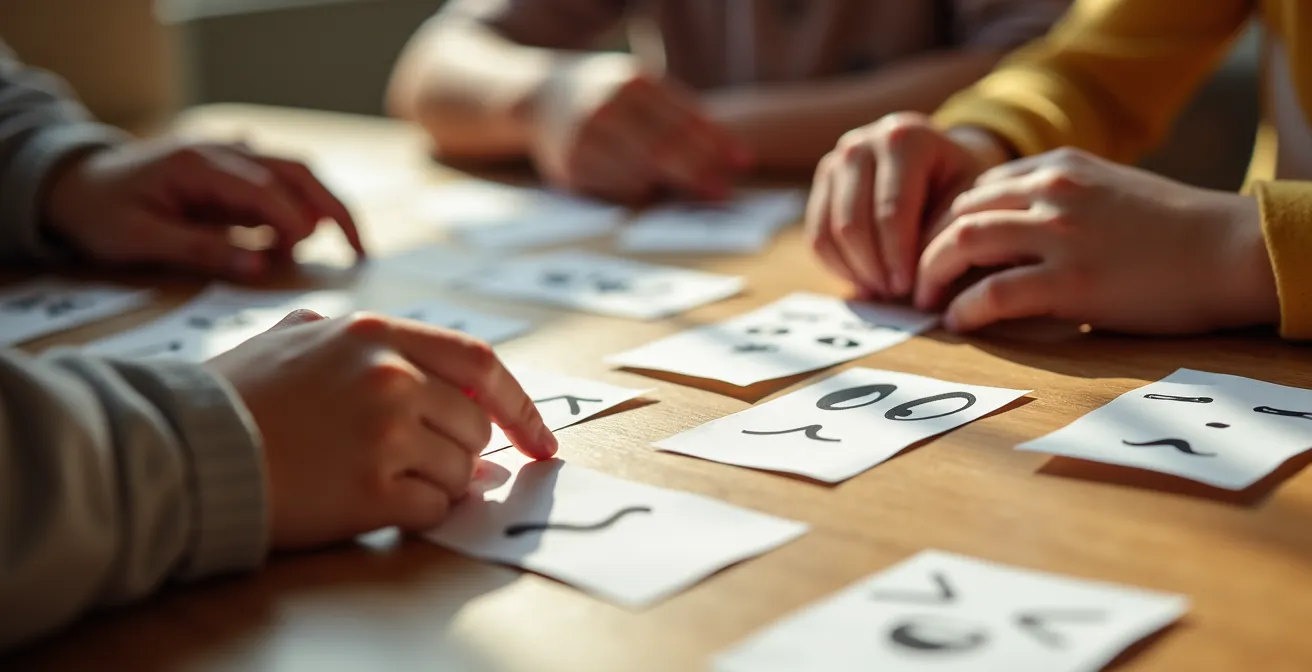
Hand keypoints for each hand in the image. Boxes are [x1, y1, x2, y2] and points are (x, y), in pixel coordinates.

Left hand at [42, 138, 364, 279]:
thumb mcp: (141, 239)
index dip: (293, 221)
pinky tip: (292, 244)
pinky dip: (300, 210)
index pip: (267, 187)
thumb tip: (260, 270)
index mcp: (201, 162)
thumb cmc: (102, 212)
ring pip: (298, 173)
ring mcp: (234, 157)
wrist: (75, 182)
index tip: (304, 254)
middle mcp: (226, 151)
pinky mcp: (236, 171)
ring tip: (334, 251)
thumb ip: (202, 250)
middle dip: (335, 210)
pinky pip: (282, 184)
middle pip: (299, 171)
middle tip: (360, 252)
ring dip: (321, 210)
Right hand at [207, 310, 556, 548]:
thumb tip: (424, 372)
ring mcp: (385, 432)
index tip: (539, 439)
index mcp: (378, 334)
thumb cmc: (237, 396)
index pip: (481, 364)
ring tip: (375, 478)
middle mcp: (391, 376)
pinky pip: (433, 510)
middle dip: (461, 453)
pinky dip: (418, 514)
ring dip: (434, 485)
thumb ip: (361, 341)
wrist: (186, 451)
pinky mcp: (372, 489)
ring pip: (459, 472)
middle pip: (474, 428)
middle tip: (419, 462)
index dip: (519, 405)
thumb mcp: (298, 335)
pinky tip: (372, 504)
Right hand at [533, 53, 752, 202]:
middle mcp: (607, 107)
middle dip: (700, 171)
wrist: (537, 98)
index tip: (743, 162)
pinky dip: (639, 190)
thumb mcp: (637, 87)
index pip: (684, 117)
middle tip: (724, 190)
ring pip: (642, 171)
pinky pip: (616, 187)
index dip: (717, 142)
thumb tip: (725, 150)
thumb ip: (674, 112)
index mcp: (632, 83)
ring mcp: (586, 137)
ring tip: (702, 194)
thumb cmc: (604, 96)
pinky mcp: (571, 166)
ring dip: (674, 186)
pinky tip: (651, 190)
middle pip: (666, 147)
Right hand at [806, 113, 1006, 298]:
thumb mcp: (968, 200)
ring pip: (829, 231)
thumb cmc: (958, 184)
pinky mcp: (822, 181)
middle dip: (873, 267)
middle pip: (853, 222)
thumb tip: (920, 282)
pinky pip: (816, 235)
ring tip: (880, 291)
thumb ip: (946, 233)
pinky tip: (864, 280)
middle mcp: (862, 143)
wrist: (937, 161)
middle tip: (893, 294)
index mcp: (905, 139)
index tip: (910, 289)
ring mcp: (836, 161)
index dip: (898, 256)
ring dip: (854, 270)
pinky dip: (837, 265)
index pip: (892, 210)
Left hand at [914, 148, 1279, 333]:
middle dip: (924, 248)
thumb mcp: (1104, 191)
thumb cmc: (1169, 230)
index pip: (974, 188)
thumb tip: (999, 236)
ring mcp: (1061, 233)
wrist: (1227, 251)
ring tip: (924, 301)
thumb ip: (1053, 201)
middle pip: (957, 212)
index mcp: (1057, 166)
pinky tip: (957, 322)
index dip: (940, 223)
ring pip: (962, 242)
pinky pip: (992, 292)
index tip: (928, 252)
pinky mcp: (1071, 281)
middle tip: (912, 281)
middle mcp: (1052, 190)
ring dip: (931, 275)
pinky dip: (964, 308)